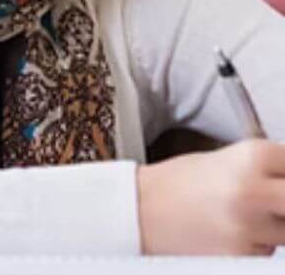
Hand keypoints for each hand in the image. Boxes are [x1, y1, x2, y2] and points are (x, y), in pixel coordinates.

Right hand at [138, 139, 284, 254]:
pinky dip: (256, 244)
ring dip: (276, 225)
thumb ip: (271, 169)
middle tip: (271, 203)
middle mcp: (254, 189)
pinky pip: (267, 251)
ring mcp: (250, 225)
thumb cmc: (178, 183)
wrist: (140, 210)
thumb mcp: (230, 160)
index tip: (280, 179)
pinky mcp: (242, 255)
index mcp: (253, 156)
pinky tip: (230, 231)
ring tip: (244, 216)